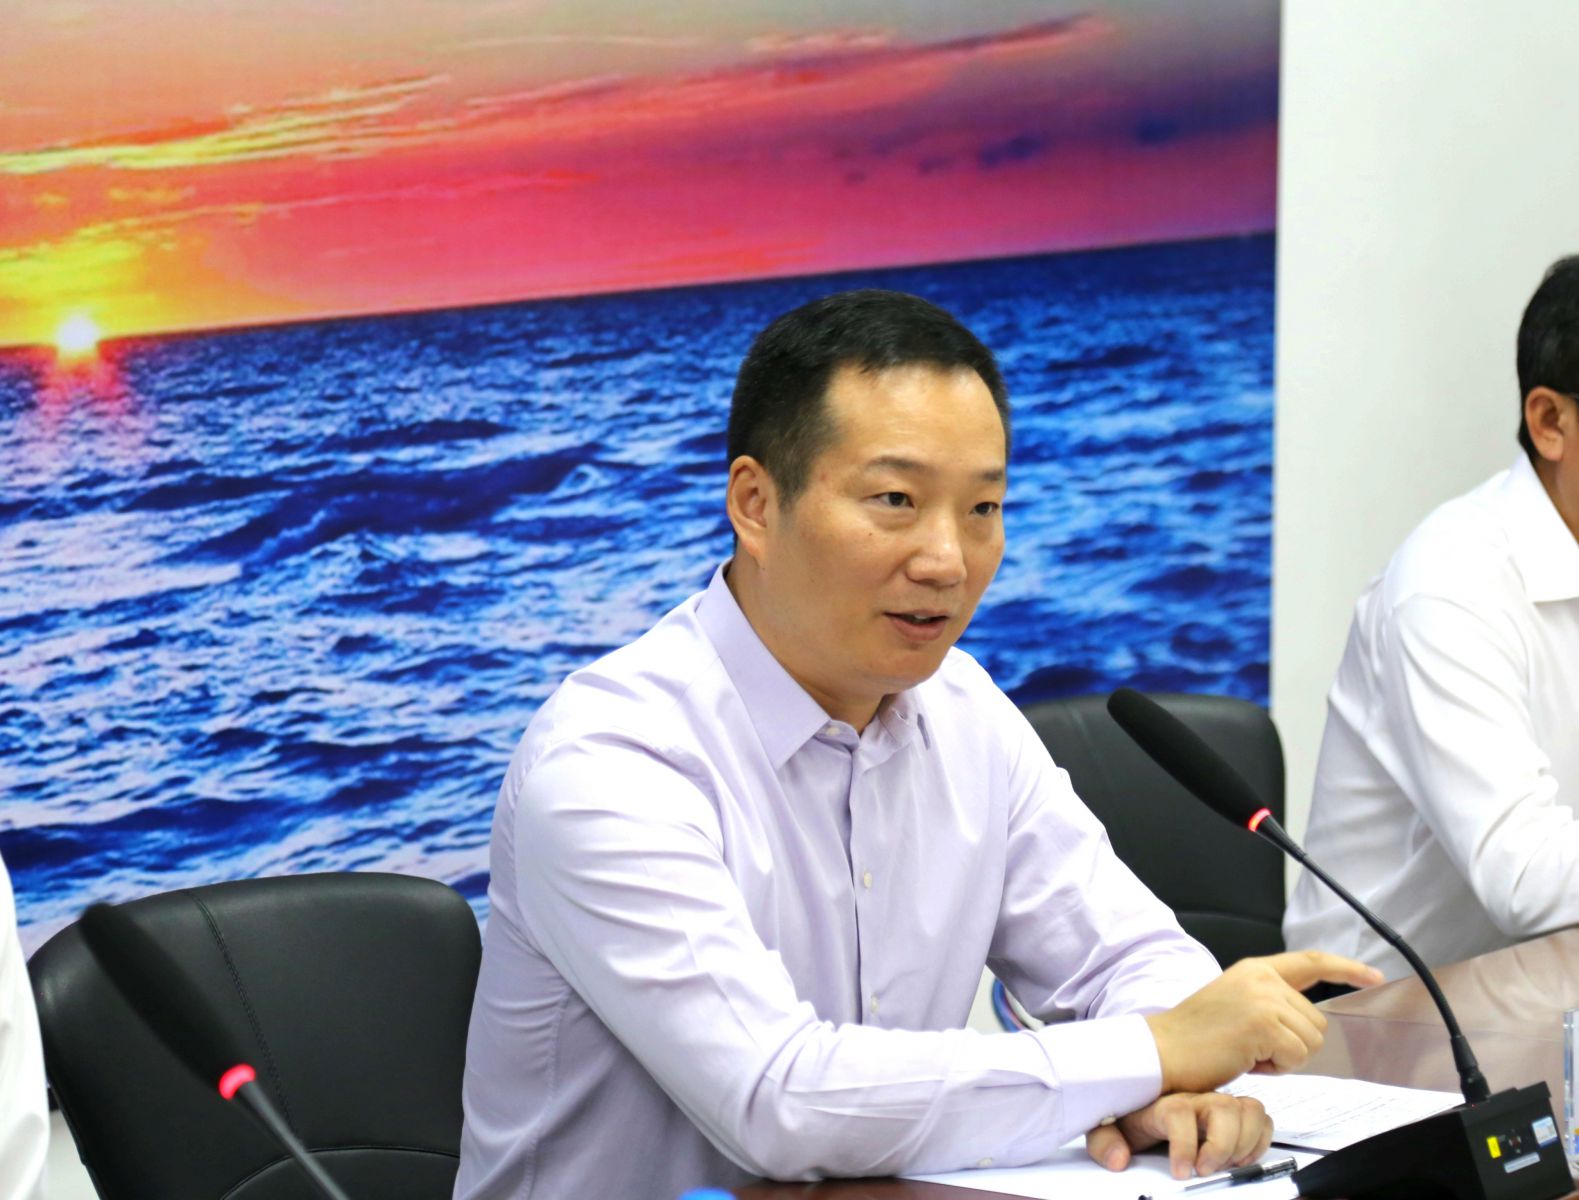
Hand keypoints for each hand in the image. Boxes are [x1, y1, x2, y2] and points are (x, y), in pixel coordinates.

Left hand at [1085, 1091, 1272, 1179]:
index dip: (1184, 1145)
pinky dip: (1260, 1140)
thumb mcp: (1111, 1129)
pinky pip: (1262, 1118)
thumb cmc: (1132, 1118)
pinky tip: (1242, 1158)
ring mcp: (1218, 1104)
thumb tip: (1118, 1159)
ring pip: (1249, 1109)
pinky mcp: (1236, 1114)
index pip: (1178, 1113)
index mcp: (1163, 1103)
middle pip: (1223, 1107)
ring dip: (1245, 1143)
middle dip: (1221, 1145)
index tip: (1181, 1172)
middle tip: (1207, 1170)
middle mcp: (1196, 1100)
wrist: (1143, 1105)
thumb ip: (1105, 1143)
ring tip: (1228, 1165)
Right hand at [1144, 950, 1382, 1093]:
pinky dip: (1277, 1068)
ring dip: (1284, 1058)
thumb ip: (1271, 1002)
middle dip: (1293, 1044)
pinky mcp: (1263, 1024)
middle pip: (1317, 1022)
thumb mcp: (1237, 1003)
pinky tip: (1247, 1060)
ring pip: (1310, 1042)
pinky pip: (1297, 1057)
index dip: (1347, 969)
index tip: (1373, 975)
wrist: (1164, 1050)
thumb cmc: (1197, 1037)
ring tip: (1247, 1052)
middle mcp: (1262, 979)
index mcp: (1256, 970)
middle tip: (1253, 1046)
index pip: (1311, 962)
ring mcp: (1264, 1000)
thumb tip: (1307, 1021)